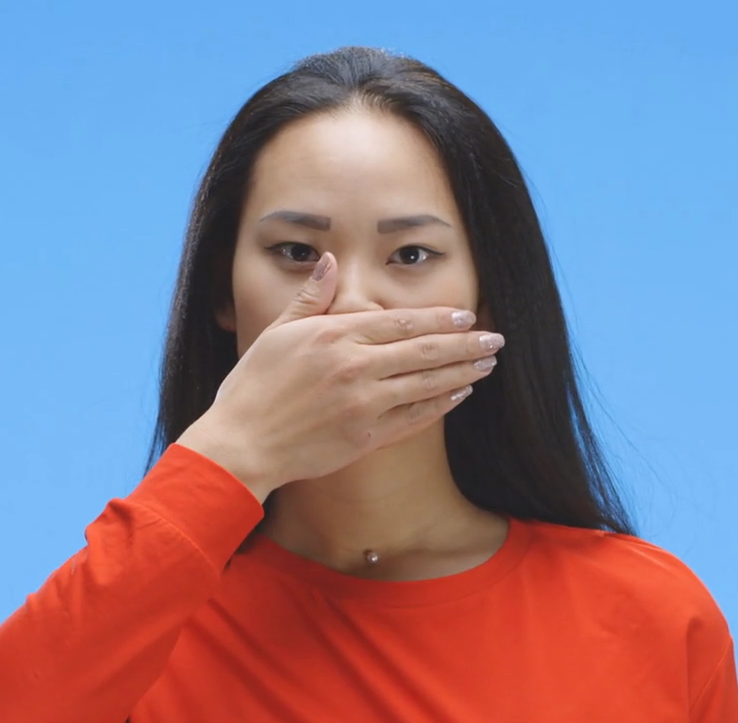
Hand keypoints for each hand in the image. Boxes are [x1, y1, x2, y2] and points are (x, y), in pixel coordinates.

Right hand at [175, 251, 502, 499]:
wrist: (241, 444)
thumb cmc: (253, 387)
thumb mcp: (278, 332)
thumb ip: (312, 297)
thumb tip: (331, 261)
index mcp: (334, 336)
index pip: (401, 322)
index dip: (439, 319)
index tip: (466, 316)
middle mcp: (355, 367)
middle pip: (424, 351)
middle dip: (464, 344)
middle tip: (495, 339)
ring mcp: (363, 405)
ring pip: (426, 384)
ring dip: (462, 372)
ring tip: (487, 363)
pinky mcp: (366, 438)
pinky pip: (413, 419)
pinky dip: (440, 405)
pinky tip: (459, 394)